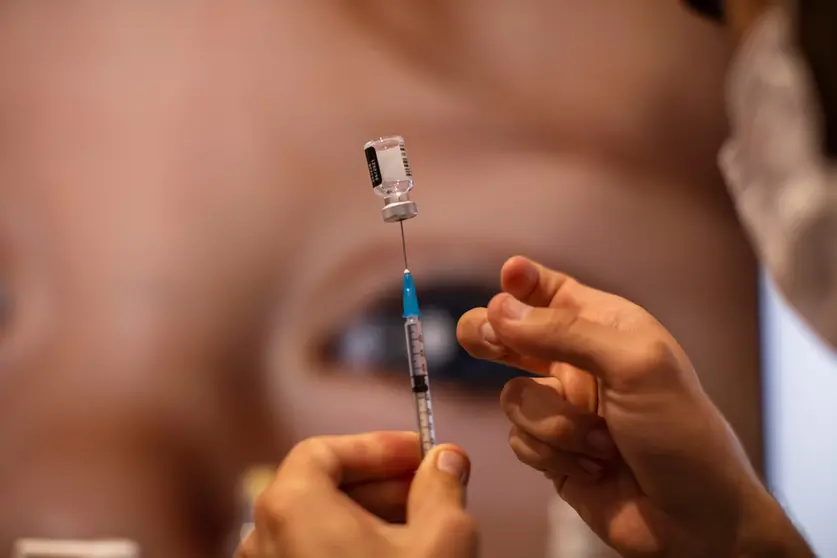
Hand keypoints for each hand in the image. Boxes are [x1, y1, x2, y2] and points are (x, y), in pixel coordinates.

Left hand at [235, 431, 477, 557]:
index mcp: (290, 507)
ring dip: (369, 518)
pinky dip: (349, 548)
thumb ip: (443, 487)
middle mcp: (261, 538)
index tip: (420, 454)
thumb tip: (448, 458)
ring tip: (421, 527)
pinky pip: (310, 556)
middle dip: (380, 484)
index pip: (325, 451)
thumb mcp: (443, 540)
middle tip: (430, 488)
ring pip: (317, 528)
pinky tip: (394, 555)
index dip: (377, 448)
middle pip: (319, 488)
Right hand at [458, 256, 810, 557]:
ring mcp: (564, 409)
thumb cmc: (681, 434)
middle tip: (484, 339)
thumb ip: (564, 332)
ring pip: (514, 397)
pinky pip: (519, 440)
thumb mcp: (634, 366)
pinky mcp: (552, 452)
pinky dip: (551, 455)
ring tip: (601, 444)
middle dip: (492, 336)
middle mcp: (579, 363)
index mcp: (605, 328)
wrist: (695, 522)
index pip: (551, 291)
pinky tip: (593, 469)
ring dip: (554, 424)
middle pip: (511, 335)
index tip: (508, 276)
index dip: (522, 281)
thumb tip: (500, 311)